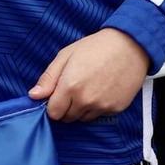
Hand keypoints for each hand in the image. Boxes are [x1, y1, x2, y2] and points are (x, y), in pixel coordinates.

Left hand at [29, 29, 150, 121]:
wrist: (130, 46)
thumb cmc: (96, 47)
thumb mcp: (66, 56)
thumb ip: (48, 78)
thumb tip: (34, 96)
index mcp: (70, 87)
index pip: (53, 113)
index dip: (53, 105)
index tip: (58, 95)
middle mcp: (85, 100)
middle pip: (67, 117)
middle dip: (66, 107)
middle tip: (75, 88)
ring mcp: (101, 106)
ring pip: (83, 118)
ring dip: (81, 108)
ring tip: (89, 88)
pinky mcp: (115, 108)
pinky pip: (99, 115)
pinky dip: (97, 107)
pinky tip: (102, 90)